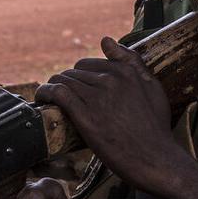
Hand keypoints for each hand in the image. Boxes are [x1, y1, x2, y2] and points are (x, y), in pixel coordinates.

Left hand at [35, 38, 177, 194]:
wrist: (155, 158)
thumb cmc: (155, 126)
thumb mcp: (152, 87)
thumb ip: (131, 61)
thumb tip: (105, 39)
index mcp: (126, 71)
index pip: (89, 63)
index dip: (80, 76)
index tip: (76, 87)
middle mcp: (111, 79)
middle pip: (74, 72)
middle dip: (67, 82)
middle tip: (63, 97)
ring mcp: (97, 97)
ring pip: (64, 80)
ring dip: (53, 87)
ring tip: (48, 98)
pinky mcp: (85, 116)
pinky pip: (58, 93)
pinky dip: (45, 92)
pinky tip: (42, 98)